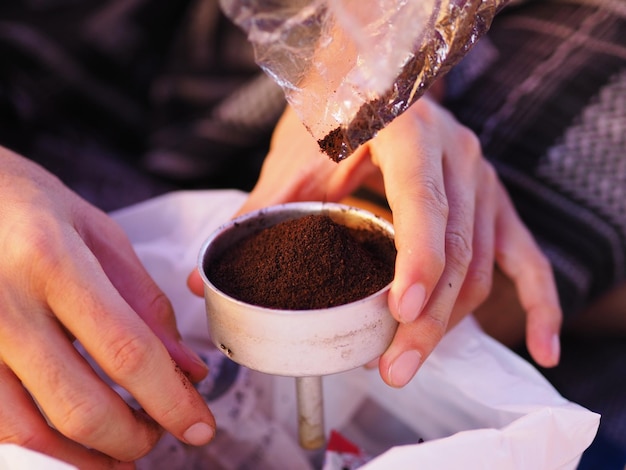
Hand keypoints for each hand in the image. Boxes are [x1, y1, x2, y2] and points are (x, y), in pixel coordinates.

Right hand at [0, 148, 214, 467]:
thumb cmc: (28, 205)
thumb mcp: (97, 234)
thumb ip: (144, 302)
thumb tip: (186, 369)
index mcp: (53, 262)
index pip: (127, 350)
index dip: (171, 400)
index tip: (200, 426)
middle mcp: (5, 307)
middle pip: (81, 405)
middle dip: (134, 437)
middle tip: (162, 434)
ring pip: (31, 434)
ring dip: (89, 458)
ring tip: (123, 452)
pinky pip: (0, 426)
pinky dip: (44, 449)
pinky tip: (74, 444)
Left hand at [188, 99, 561, 387]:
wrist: (373, 78)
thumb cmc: (334, 113)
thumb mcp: (296, 158)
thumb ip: (257, 216)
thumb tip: (205, 281)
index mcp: (408, 132)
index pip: (423, 203)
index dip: (417, 262)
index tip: (400, 313)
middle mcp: (457, 154)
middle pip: (456, 249)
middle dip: (427, 317)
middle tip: (393, 365)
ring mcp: (482, 179)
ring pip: (481, 264)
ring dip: (453, 320)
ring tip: (411, 358)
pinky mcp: (493, 203)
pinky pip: (526, 257)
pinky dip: (541, 303)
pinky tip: (543, 346)